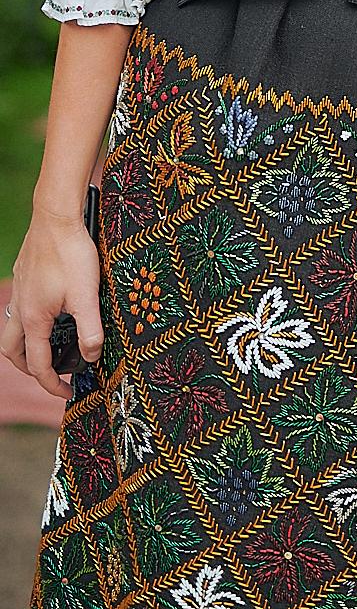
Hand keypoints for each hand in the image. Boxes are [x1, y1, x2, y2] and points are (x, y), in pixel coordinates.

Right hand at [1, 207, 103, 399]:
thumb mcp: (88, 295)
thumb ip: (90, 330)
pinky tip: (50, 313)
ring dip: (26, 347)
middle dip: (31, 369)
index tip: (67, 392)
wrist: (56, 216)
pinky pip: (19, 309)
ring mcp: (20, 291)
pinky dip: (29, 323)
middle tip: (53, 374)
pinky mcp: (24, 276)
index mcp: (34, 319)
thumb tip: (92, 356)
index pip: (38, 364)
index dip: (52, 384)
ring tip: (49, 349)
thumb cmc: (72, 254)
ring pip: (13, 331)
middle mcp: (21, 308)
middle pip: (15, 352)